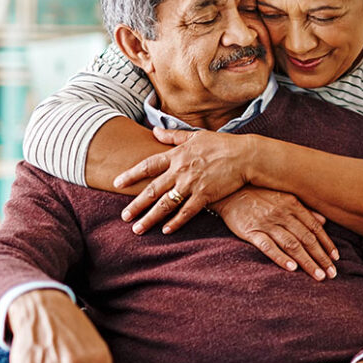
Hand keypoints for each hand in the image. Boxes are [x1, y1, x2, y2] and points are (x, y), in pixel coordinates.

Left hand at [114, 128, 254, 234]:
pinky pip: (187, 212)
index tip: (117, 183)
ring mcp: (192, 185)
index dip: (131, 175)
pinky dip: (176, 222)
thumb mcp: (195, 136)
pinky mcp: (205, 196)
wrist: (244, 156)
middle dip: (136, 205)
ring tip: (137, 228)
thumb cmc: (221, 144)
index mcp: (176, 155)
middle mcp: (180, 171)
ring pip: (166, 204)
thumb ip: (173, 136)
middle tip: (124, 216)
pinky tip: (165, 231)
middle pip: (153, 190)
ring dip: (150, 218)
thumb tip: (154, 131)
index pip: (148, 166)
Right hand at [211, 186, 339, 280]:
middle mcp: (283, 214)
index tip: (336, 258)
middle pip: (307, 239)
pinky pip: (268, 246)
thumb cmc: (259, 194)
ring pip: (292, 245)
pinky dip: (281, 257)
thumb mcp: (284, 196)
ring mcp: (267, 223)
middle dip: (321, 257)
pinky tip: (292, 268)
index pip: (315, 228)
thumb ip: (304, 209)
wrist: (228, 190)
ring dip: (307, 261)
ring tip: (318, 276)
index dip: (327, 244)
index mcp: (293, 205)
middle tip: (332, 274)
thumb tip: (324, 221)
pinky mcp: (251, 231)